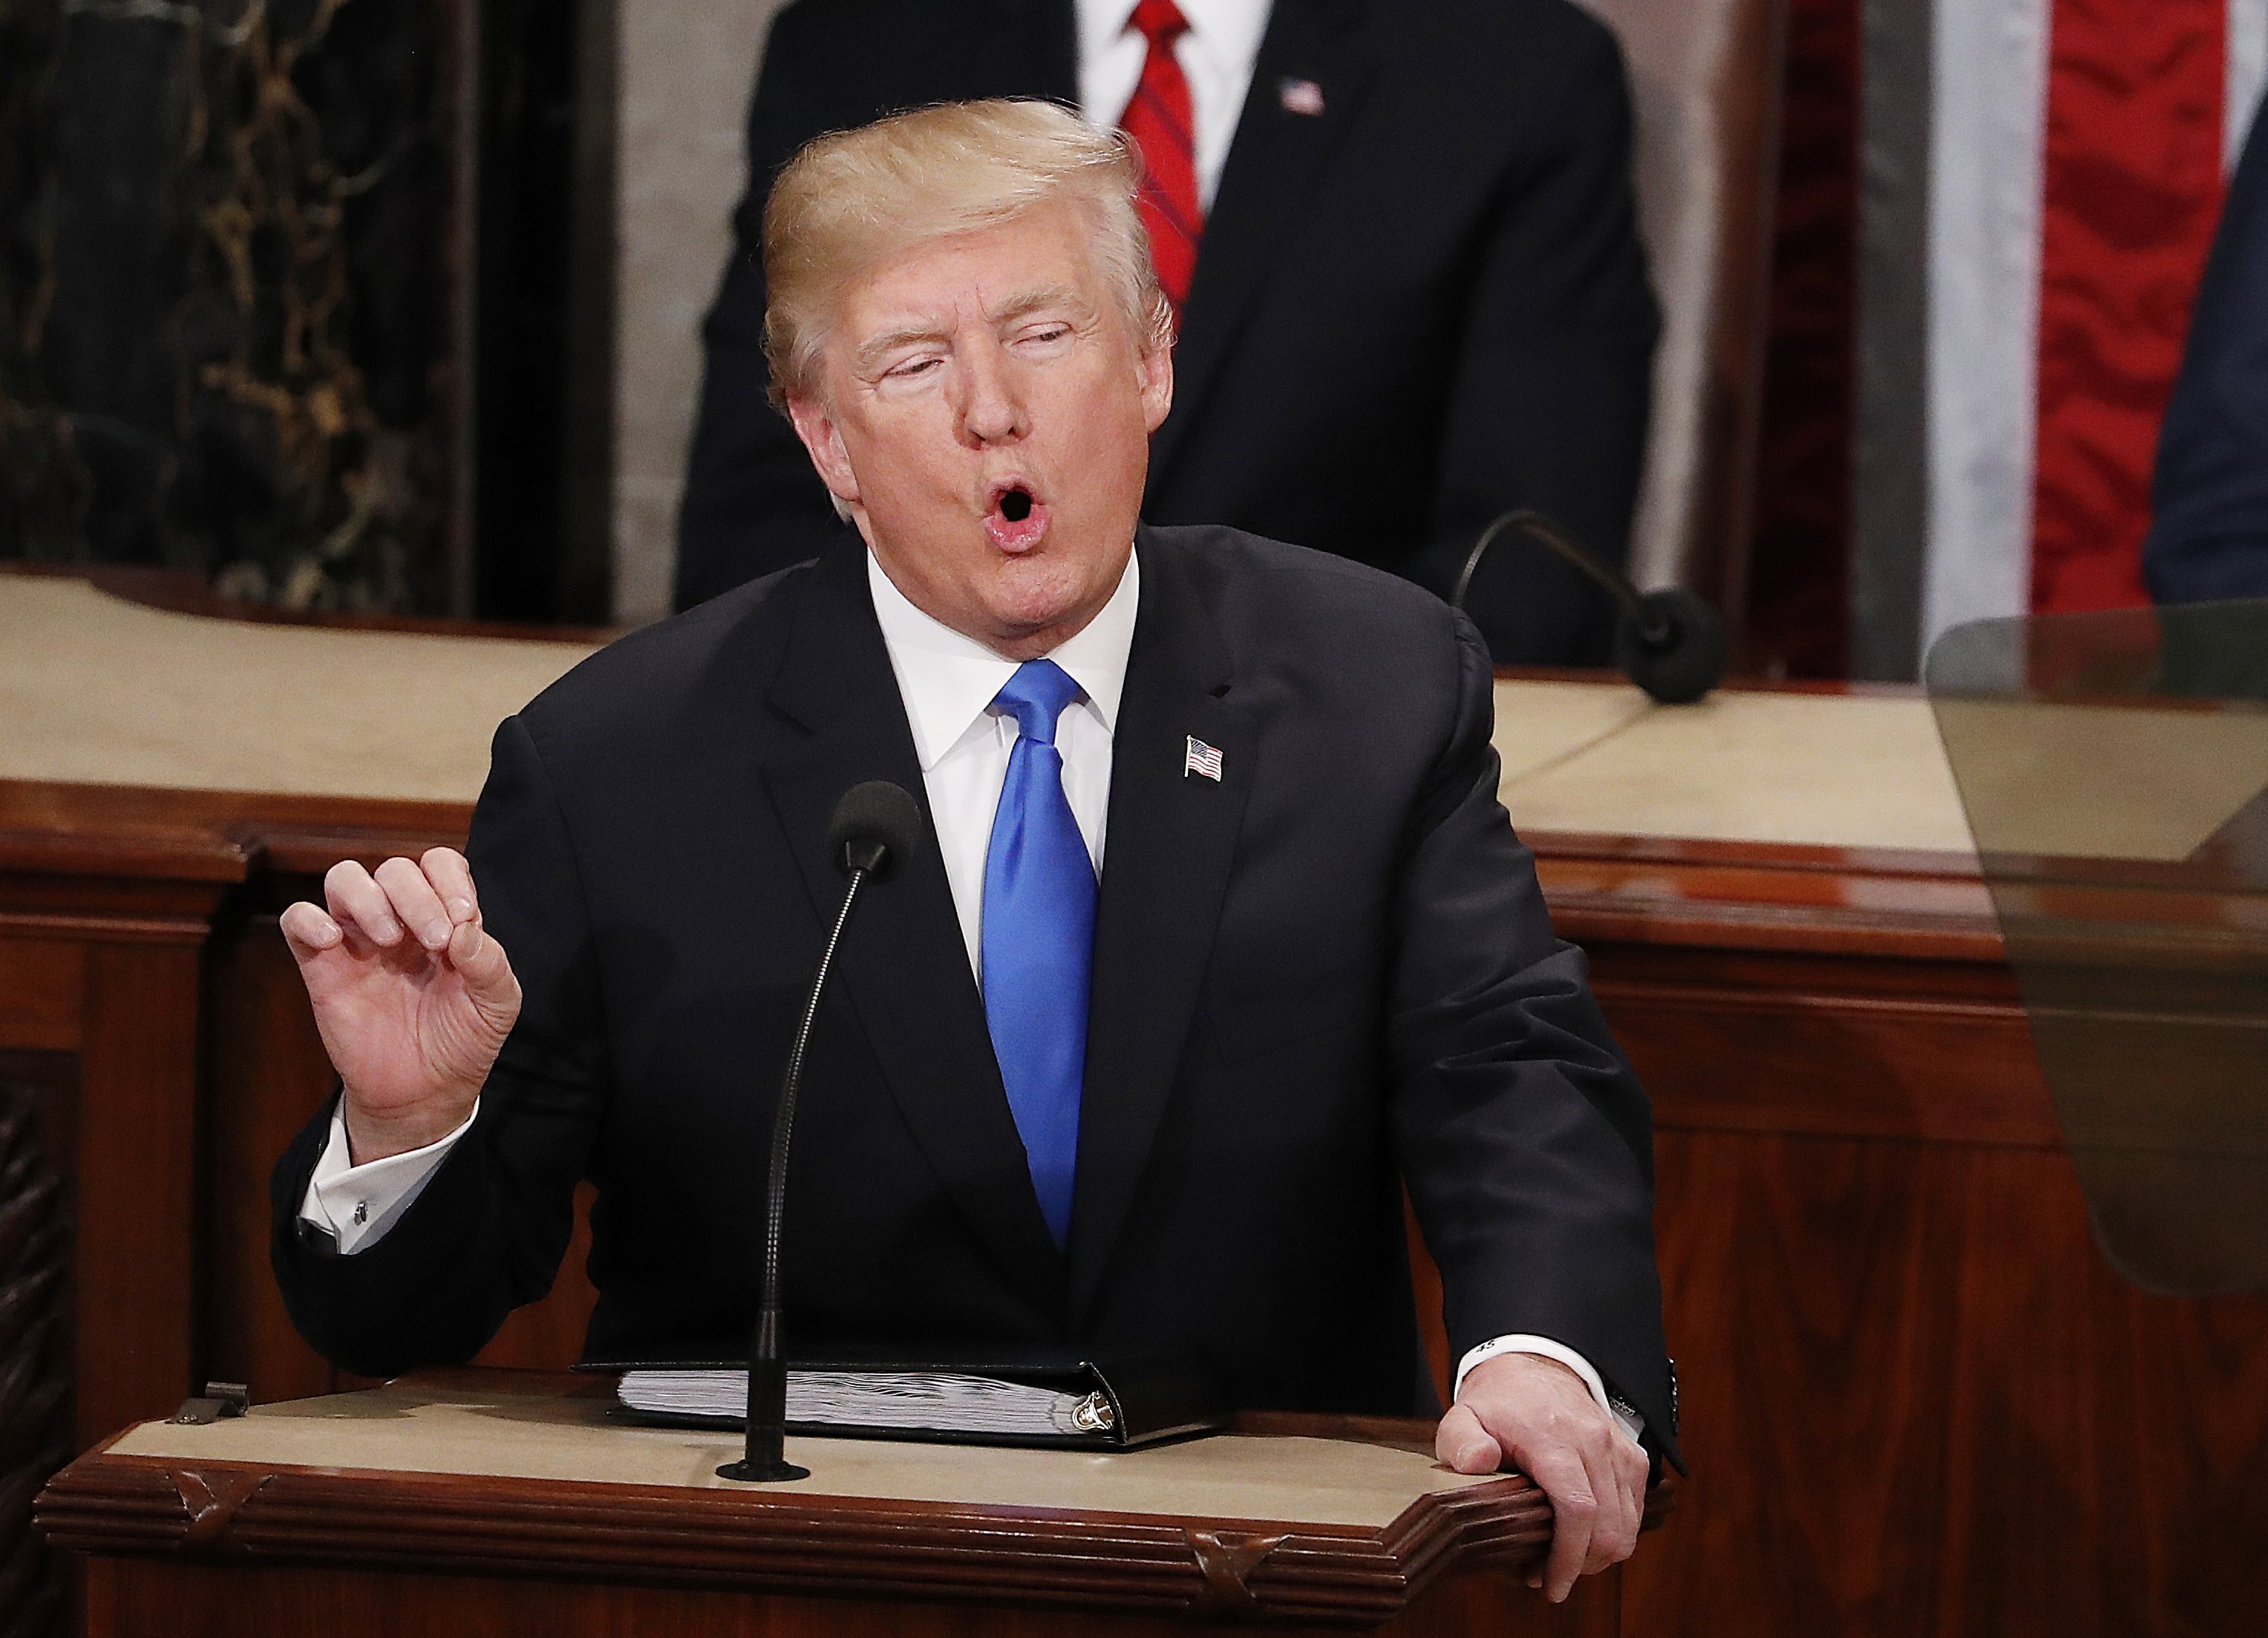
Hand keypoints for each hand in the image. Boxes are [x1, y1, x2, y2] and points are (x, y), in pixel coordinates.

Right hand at [279, 848, 520, 1162]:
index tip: (463, 917)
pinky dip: (308, 919)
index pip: (439, 865)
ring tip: (389, 940)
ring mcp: (359, 940)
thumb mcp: (496, 1005)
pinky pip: (297, 920)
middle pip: (395, 870)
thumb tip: (464, 928)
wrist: (424, 1092)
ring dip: (367, 898)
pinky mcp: (321, 966)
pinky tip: (332, 941)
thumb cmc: (463, 1040)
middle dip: (416, 896)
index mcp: (444, 919)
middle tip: (434, 942)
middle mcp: (401, 920)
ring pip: (344, 879)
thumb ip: (490, 964)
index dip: (449, 879)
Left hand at [1435, 1353, 1647, 1602]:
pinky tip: (1584, 1538)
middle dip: (1581, 1566)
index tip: (1549, 1586)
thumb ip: (1462, 1442)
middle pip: (1607, 1527)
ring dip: (1599, 1555)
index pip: (1578, 1509)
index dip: (1568, 1557)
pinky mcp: (1631, 1455)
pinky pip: (1635, 1509)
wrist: (1533, 1367)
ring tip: (1564, 1561)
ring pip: (1627, 1524)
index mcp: (1553, 1437)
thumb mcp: (1462, 1417)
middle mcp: (1594, 1442)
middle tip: (1548, 1579)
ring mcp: (1618, 1448)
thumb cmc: (1497, 1403)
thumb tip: (1477, 1462)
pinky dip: (1616, 1533)